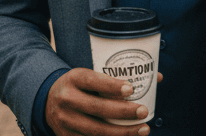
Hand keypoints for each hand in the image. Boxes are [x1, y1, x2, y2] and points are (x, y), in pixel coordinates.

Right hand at [45, 68, 162, 135]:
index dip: (111, 86)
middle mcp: (66, 99)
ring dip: (122, 133)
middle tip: (143, 111)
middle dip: (123, 112)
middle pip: (97, 108)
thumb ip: (117, 77)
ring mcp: (65, 121)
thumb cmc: (80, 87)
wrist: (48, 101)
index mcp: (73, 78)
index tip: (130, 89)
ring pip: (96, 130)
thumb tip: (157, 77)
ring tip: (144, 129)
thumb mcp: (89, 76)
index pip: (92, 81)